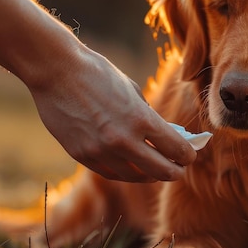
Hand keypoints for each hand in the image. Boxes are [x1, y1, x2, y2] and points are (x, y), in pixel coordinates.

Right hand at [29, 45, 196, 181]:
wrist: (56, 71)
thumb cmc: (98, 74)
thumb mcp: (132, 92)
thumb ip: (148, 117)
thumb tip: (165, 137)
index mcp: (141, 119)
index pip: (176, 149)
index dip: (188, 155)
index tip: (191, 155)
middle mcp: (123, 140)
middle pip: (161, 170)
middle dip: (176, 171)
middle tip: (180, 169)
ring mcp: (101, 151)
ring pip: (136, 176)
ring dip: (151, 175)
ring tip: (157, 170)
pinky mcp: (82, 156)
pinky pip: (112, 173)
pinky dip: (127, 173)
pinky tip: (133, 169)